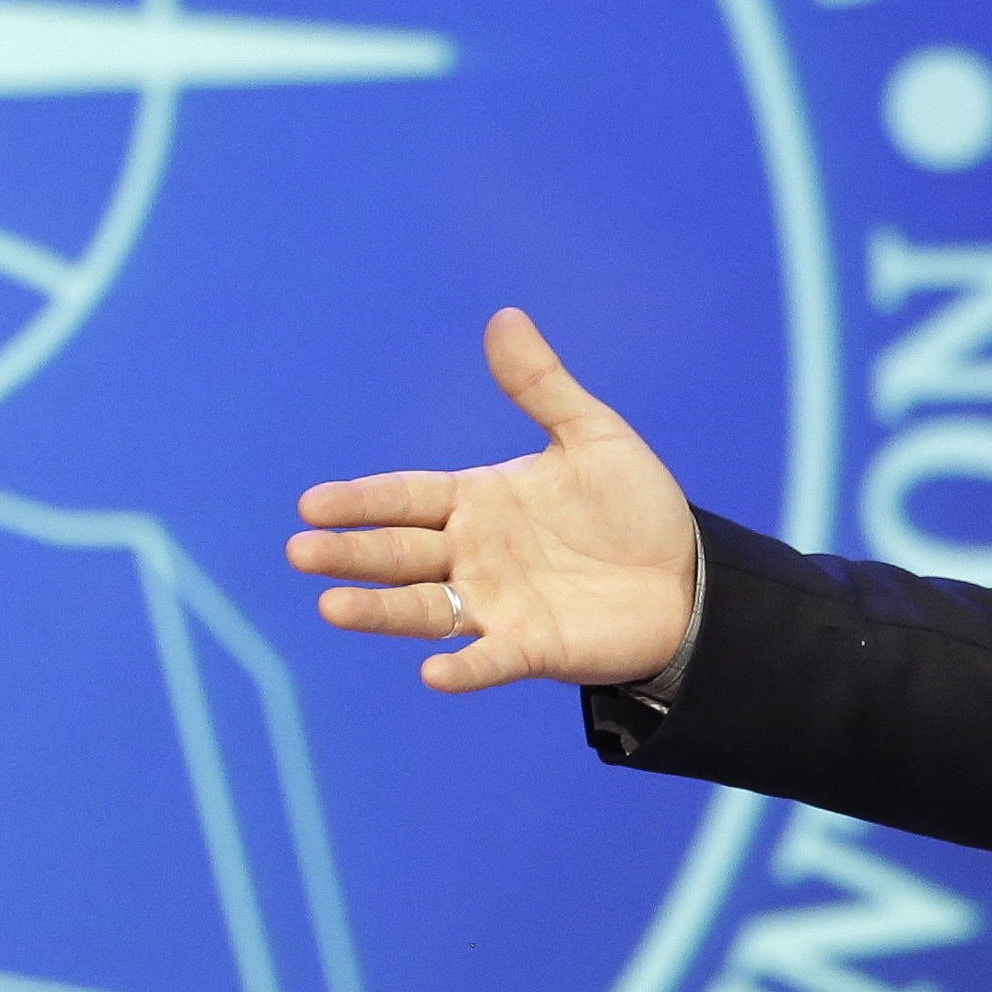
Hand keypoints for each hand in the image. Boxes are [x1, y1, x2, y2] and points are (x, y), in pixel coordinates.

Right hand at [290, 309, 700, 694]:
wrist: (691, 578)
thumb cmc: (635, 507)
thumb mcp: (592, 435)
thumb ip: (542, 385)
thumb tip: (504, 317)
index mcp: (478, 501)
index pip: (406, 499)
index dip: (361, 501)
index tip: (311, 503)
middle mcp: (474, 556)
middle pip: (399, 553)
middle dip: (350, 553)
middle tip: (300, 551)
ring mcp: (498, 605)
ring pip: (424, 609)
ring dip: (379, 611)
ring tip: (331, 607)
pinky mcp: (532, 648)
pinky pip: (489, 659)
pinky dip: (463, 668)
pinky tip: (434, 674)